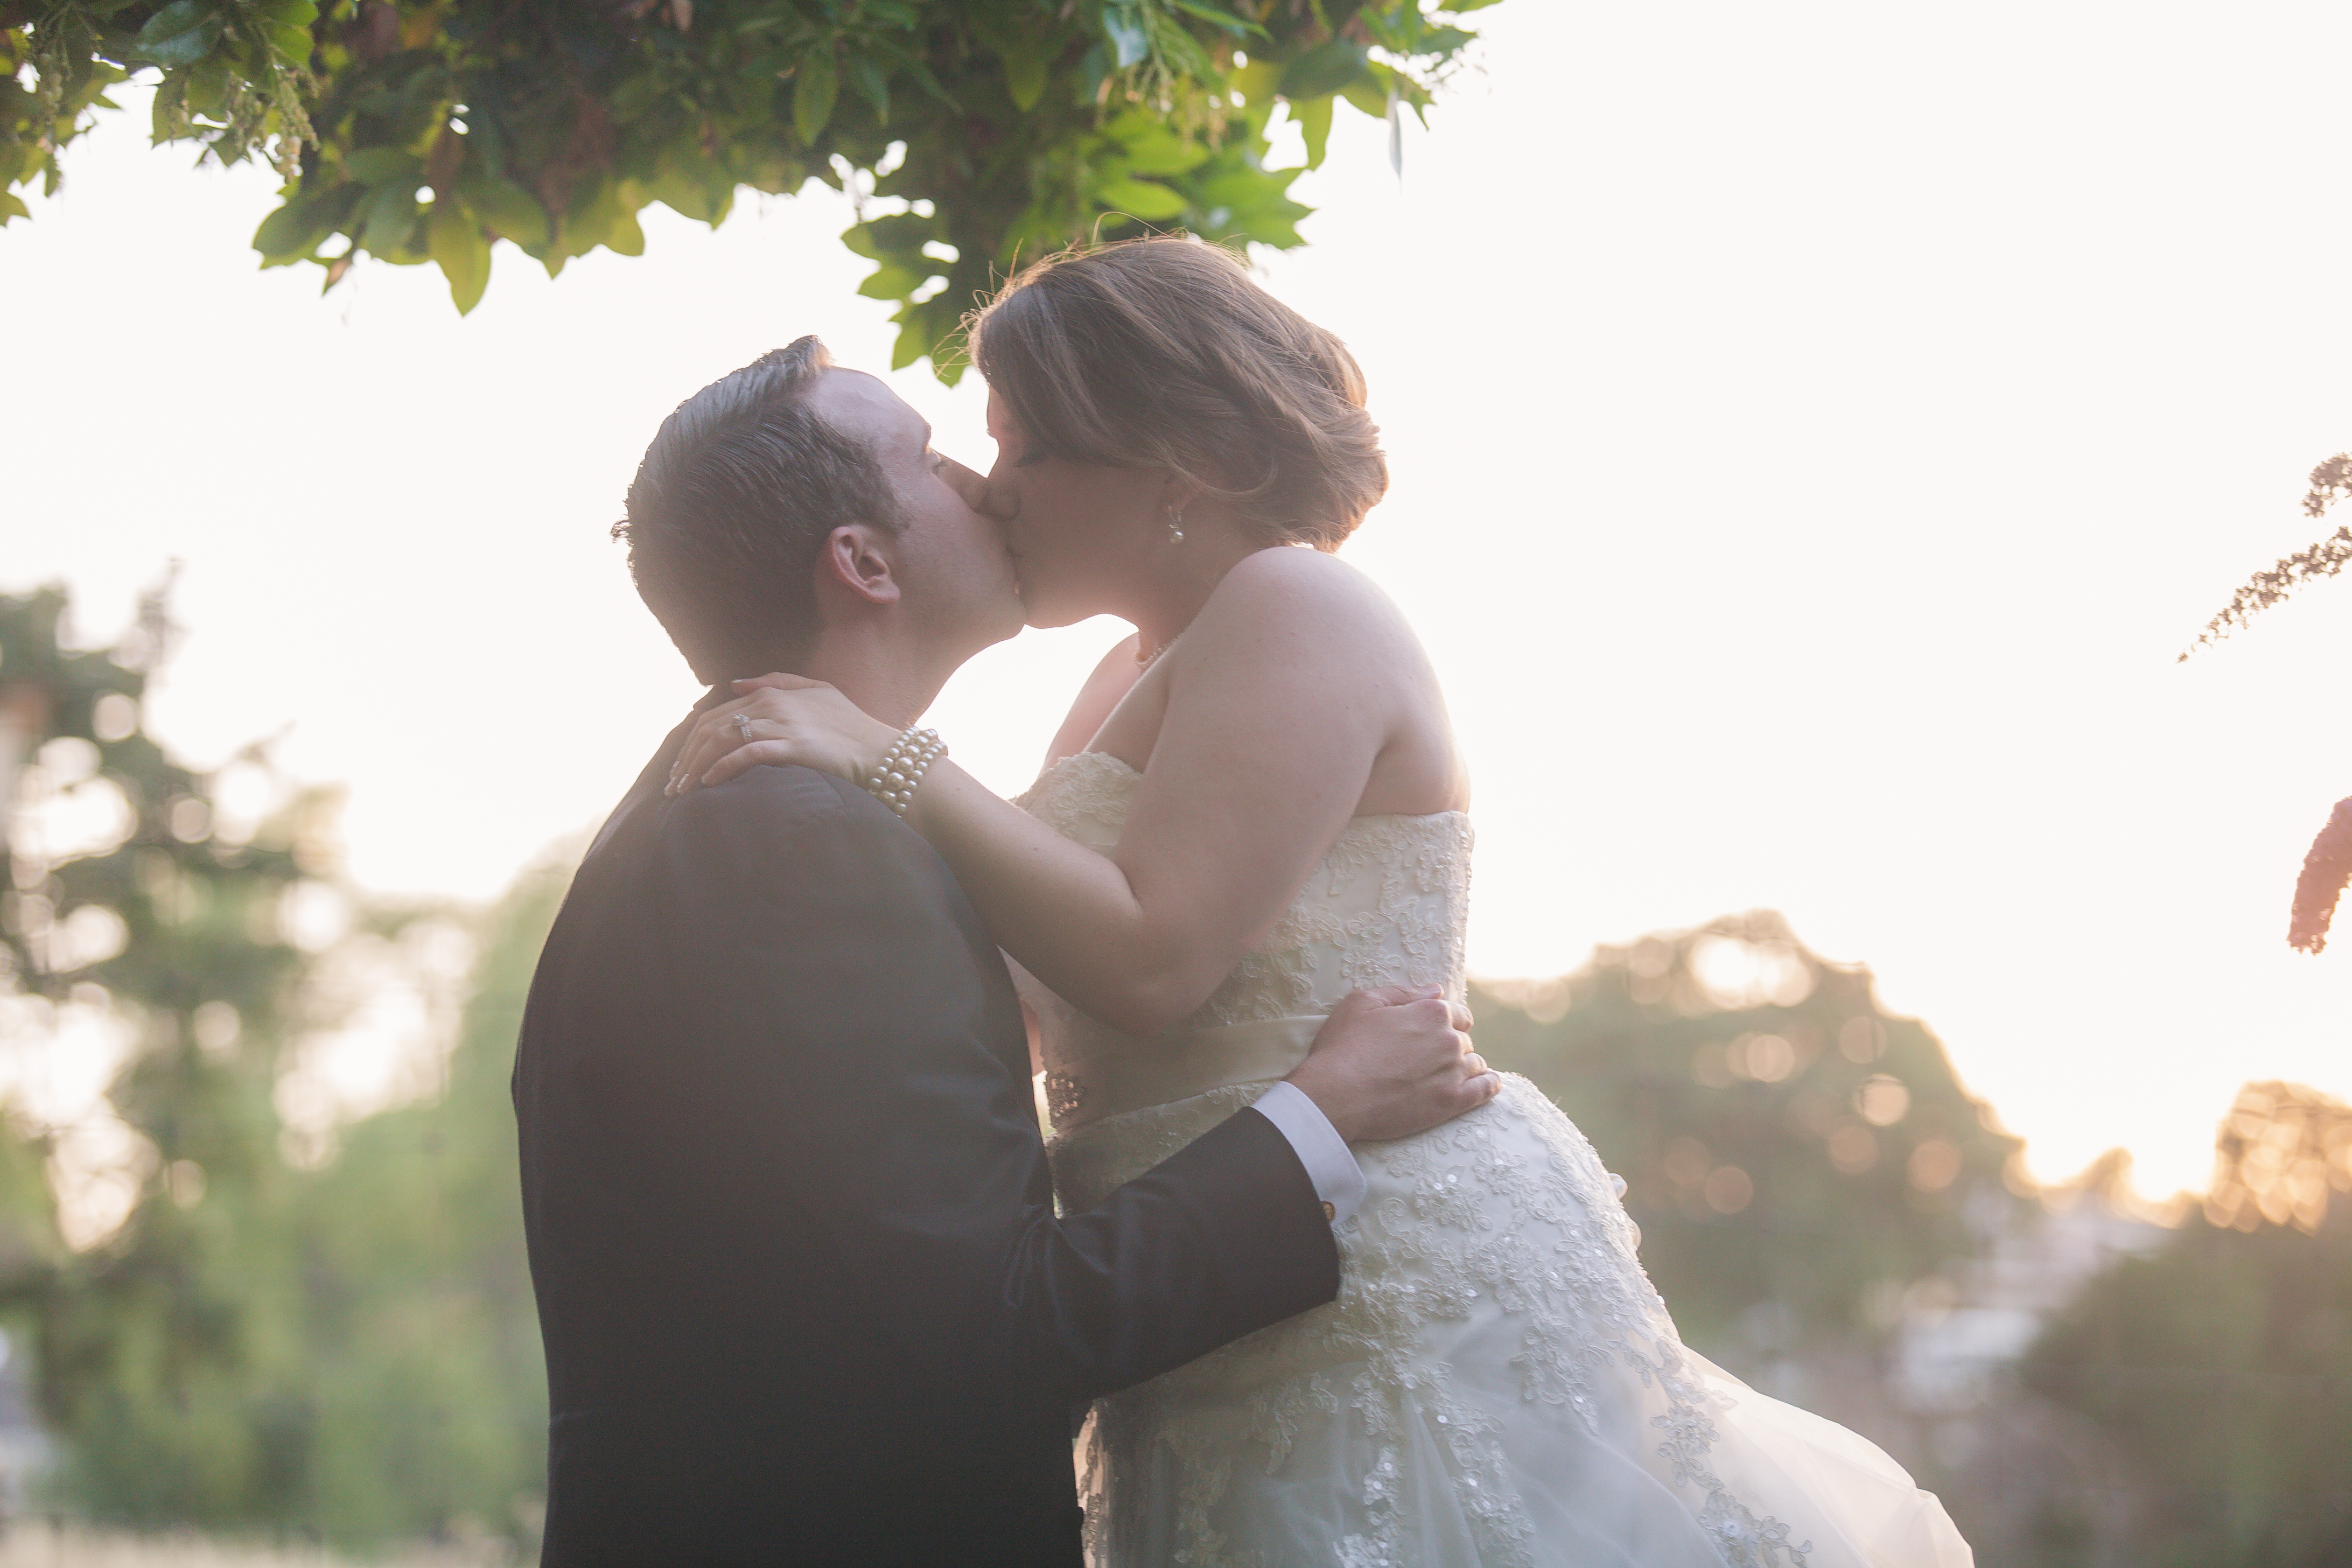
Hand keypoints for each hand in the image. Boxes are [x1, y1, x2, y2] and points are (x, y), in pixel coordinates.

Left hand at [665, 674, 902, 795]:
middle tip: (673, 785)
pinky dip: (723, 768)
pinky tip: (709, 783)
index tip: (681, 766)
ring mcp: (783, 724)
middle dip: (686, 757)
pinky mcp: (794, 746)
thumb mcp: (817, 691)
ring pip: (723, 740)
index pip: (717, 714)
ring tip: (683, 790)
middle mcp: (774, 704)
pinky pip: (747, 754)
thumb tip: (735, 684)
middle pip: (712, 727)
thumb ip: (776, 681)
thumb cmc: (852, 726)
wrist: (882, 752)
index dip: (692, 741)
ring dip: (696, 766)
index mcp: (774, 692)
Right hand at [1284, 984, 1495, 1143]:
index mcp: (1432, 1012)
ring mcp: (1453, 1072)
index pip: (1457, 1013)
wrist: (1335, 1096)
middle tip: (1425, 1059)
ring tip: (1444, 1076)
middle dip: (1449, 1047)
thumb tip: (1436, 990)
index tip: (1431, 1034)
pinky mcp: (1452, 1103)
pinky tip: (1487, 1084)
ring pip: (1475, 1064)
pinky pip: (1485, 1091)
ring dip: (1464, 1066)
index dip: (1445, 1022)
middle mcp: (1449, 1040)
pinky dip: (1488, 1085)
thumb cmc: (1343, 1046)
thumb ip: (1404, 994)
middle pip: (1463, 1040)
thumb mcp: (1362, 1003)